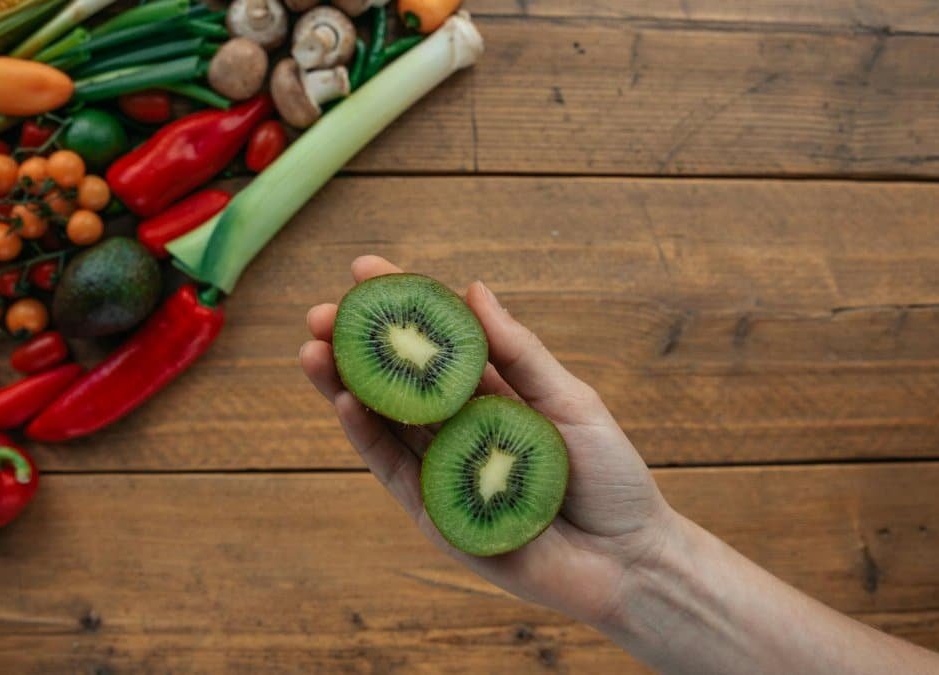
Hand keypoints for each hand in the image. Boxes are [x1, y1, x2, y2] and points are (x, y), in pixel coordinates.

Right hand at [300, 256, 676, 624]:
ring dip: (344, 385)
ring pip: (382, 420)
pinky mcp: (433, 513)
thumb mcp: (570, 402)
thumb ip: (519, 354)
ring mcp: (440, 469)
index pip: (436, 340)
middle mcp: (458, 427)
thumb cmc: (610, 476)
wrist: (626, 561)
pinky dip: (365, 435)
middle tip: (319, 314)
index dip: (400, 304)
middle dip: (355, 344)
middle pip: (397, 379)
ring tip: (312, 350)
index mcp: (492, 393)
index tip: (364, 268)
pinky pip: (391, 468)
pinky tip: (343, 401)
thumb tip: (472, 290)